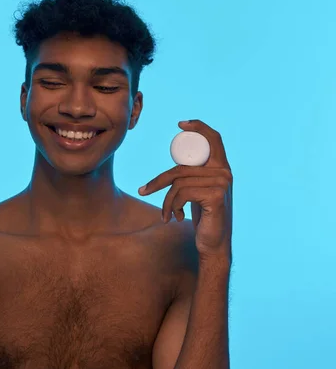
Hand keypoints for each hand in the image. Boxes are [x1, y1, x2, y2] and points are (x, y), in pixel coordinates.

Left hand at [138, 120, 232, 260]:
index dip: (198, 126)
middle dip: (158, 181)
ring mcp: (222, 184)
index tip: (180, 124)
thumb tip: (176, 168)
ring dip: (166, 201)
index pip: (214, 138)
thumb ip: (197, 179)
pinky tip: (177, 217)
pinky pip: (183, 193)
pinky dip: (173, 206)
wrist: (213, 244)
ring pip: (179, 182)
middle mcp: (225, 173)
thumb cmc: (203, 217)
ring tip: (167, 214)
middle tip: (143, 191)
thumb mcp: (200, 192)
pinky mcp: (216, 196)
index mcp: (222, 167)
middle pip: (182, 167)